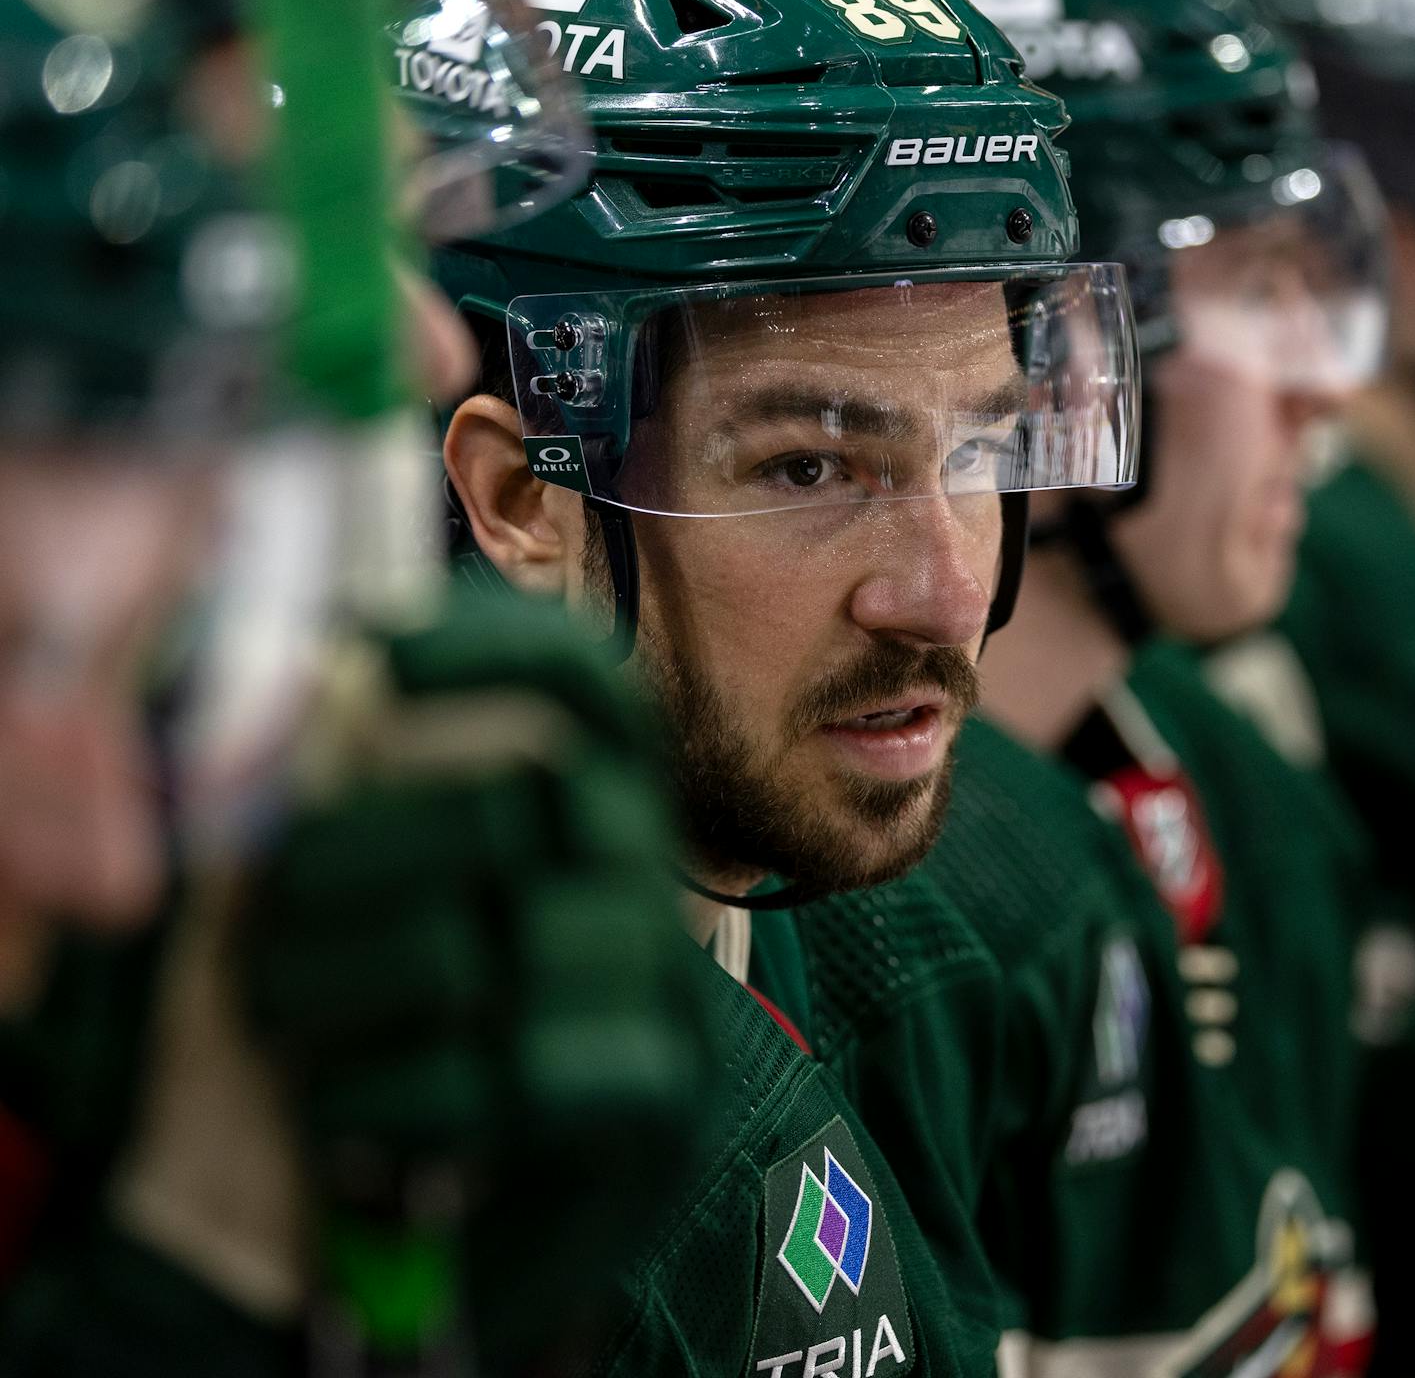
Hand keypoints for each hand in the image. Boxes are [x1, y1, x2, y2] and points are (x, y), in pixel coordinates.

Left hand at [243, 596, 709, 1365]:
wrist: (462, 1247)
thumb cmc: (395, 1057)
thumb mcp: (368, 918)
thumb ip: (354, 812)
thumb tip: (310, 696)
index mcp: (588, 817)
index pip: (584, 689)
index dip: (493, 648)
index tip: (373, 654)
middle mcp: (643, 887)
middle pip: (539, 791)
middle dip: (373, 832)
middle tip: (268, 892)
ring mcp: (664, 995)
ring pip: (522, 932)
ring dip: (361, 969)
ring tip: (276, 1011)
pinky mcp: (659, 1106)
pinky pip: (537, 1067)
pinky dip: (412, 1087)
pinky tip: (348, 1109)